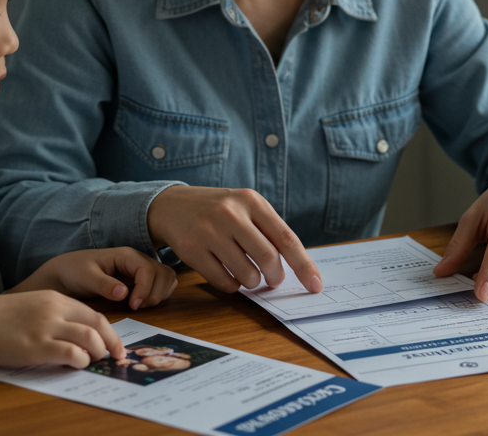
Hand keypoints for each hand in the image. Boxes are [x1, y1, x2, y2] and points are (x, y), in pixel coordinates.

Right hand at [0, 290, 123, 368]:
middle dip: (112, 342)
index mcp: (55, 298)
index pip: (93, 313)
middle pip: (98, 324)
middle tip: (117, 356)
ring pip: (90, 339)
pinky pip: (71, 354)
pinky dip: (81, 361)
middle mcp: (55, 310)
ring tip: (93, 362)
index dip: (108, 331)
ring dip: (98, 353)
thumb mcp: (31, 306)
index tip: (114, 344)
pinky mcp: (37, 346)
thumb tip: (76, 336)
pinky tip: (77, 365)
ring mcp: (46, 327)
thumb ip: (54, 315)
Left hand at [10, 247, 177, 309]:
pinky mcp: (141, 279)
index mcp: (127, 255)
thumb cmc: (74, 271)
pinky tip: (140, 303)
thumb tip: (124, 293)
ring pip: (167, 279)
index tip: (133, 306)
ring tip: (139, 305)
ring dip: (159, 294)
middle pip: (164, 274)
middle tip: (137, 307)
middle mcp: (138, 260)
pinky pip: (161, 285)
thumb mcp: (85, 277)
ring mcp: (141, 269)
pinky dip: (158, 295)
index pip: (149, 270)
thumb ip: (104, 284)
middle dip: (155, 293)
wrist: (66, 272)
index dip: (145, 289)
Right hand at [147, 185, 321, 293]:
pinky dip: (232, 286)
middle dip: (275, 276)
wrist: (171, 205)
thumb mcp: (244, 207)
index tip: (315, 285)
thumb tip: (296, 268)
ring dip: (252, 283)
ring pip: (246, 273)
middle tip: (273, 280)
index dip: (304, 265)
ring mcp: (209, 231)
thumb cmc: (218, 210)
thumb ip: (267, 231)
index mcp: (251, 201)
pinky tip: (229, 276)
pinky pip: (223, 281)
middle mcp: (231, 213)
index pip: (286, 238)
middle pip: (268, 258)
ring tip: (248, 275)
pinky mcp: (191, 250)